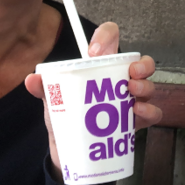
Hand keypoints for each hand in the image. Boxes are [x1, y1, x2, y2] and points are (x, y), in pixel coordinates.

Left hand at [24, 22, 162, 180]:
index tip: (94, 51)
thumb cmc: (68, 114)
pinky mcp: (136, 121)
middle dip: (142, 64)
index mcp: (101, 66)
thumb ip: (44, 88)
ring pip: (149, 86)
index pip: (111, 39)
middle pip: (141, 62)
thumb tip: (32, 79)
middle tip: (131, 72)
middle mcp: (121, 79)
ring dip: (144, 86)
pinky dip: (149, 111)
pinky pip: (152, 113)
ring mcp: (131, 99)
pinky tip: (136, 113)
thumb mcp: (54, 99)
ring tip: (132, 93)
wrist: (70, 148)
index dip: (107, 36)